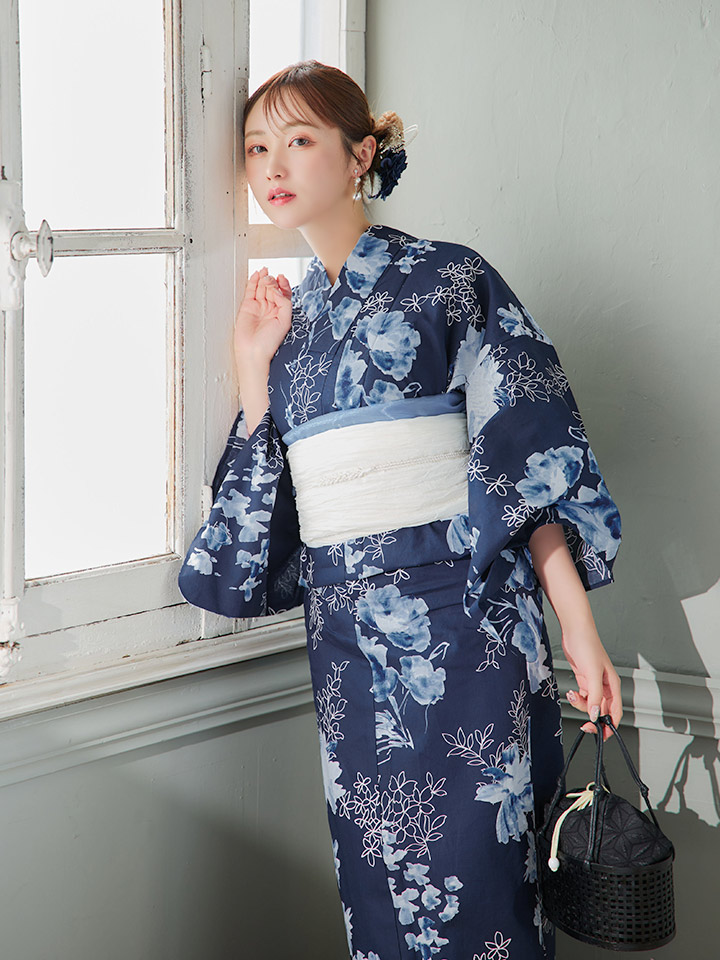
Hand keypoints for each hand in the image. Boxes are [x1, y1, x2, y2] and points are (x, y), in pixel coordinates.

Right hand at [234, 266, 292, 367]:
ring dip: (264, 278)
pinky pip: (251, 290)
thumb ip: (284, 303)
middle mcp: (270, 308)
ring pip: (262, 288)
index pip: (283, 294)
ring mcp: (259, 307)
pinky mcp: (247, 306)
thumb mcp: (285, 321)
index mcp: (281, 312)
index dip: (283, 284)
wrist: (253, 350)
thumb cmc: (269, 342)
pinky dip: (253, 282)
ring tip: (265, 272)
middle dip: (272, 281)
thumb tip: (277, 290)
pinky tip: (256, 275)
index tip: (282, 277)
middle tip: (270, 279)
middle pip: (272, 288)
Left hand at [561, 625, 622, 739]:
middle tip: (583, 725)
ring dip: (581, 705)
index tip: (601, 735)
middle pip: (602, 710)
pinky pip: (582, 696)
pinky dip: (576, 698)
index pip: (615, 712)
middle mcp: (605, 686)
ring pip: (590, 704)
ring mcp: (594, 683)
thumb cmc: (587, 646)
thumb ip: (594, 695)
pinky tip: (571, 693)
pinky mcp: (583, 679)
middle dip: (593, 718)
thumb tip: (594, 714)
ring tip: (572, 696)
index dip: (610, 725)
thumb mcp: (591, 673)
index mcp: (612, 685)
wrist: (575, 631)